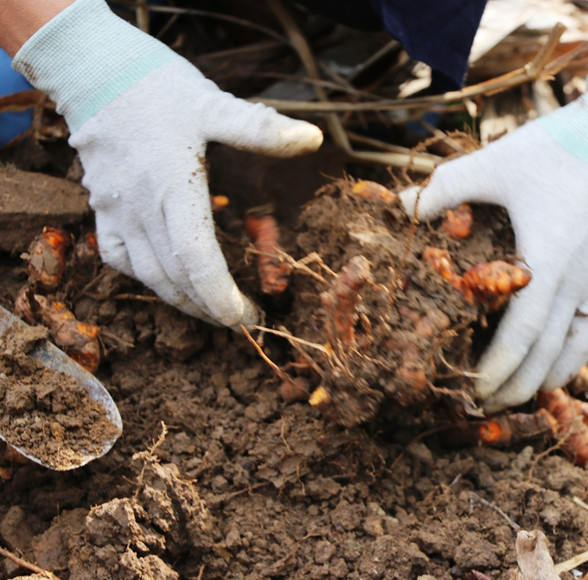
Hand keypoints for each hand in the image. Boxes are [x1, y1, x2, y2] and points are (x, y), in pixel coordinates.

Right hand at [13, 0, 322, 326]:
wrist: (95, 71)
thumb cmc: (160, 88)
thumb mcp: (214, 104)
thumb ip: (261, 129)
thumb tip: (313, 138)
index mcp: (172, 189)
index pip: (197, 262)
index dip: (222, 298)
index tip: (248, 316)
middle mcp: (140, 208)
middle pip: (174, 279)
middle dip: (210, 308)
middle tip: (243, 321)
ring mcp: (115, 211)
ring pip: (147, 275)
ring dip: (181, 300)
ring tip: (214, 311)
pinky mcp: (101, 208)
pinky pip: (119, 257)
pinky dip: (146, 278)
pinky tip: (169, 281)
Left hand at [402, 64, 587, 411]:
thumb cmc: (555, 148)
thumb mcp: (495, 161)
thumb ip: (446, 187)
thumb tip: (401, 206)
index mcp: (548, 258)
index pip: (524, 332)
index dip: (499, 367)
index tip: (475, 388)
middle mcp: (575, 279)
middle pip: (548, 354)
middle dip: (516, 386)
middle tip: (482, 406)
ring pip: (575, 350)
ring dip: (546, 379)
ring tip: (514, 396)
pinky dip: (569, 357)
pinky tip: (547, 365)